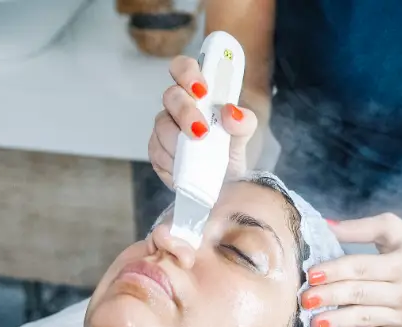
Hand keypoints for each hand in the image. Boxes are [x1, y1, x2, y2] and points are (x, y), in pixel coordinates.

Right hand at [149, 55, 258, 188]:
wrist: (224, 182)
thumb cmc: (230, 150)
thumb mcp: (244, 135)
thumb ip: (244, 121)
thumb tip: (231, 112)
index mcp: (198, 92)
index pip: (183, 68)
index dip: (187, 73)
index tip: (202, 90)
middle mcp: (178, 106)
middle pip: (171, 96)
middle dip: (185, 112)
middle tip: (201, 131)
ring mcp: (165, 128)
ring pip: (162, 126)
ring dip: (179, 142)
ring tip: (198, 156)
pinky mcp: (157, 151)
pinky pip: (157, 152)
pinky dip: (173, 161)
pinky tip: (185, 167)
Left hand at [301, 213, 401, 326]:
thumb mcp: (394, 230)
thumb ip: (359, 228)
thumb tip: (324, 225)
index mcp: (399, 264)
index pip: (361, 269)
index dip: (335, 271)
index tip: (311, 275)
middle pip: (359, 294)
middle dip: (330, 297)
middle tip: (305, 300)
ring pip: (364, 319)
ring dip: (337, 323)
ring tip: (313, 324)